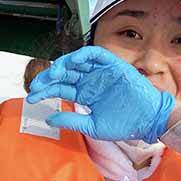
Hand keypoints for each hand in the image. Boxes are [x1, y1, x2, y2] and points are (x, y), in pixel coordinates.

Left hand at [26, 46, 174, 142]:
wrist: (149, 121)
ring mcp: (101, 72)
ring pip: (76, 62)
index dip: (45, 91)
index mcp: (85, 94)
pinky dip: (82, 55)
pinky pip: (95, 54)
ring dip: (62, 65)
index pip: (60, 88)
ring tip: (52, 74)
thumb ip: (71, 121)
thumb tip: (49, 118)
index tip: (31, 97)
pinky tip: (71, 63)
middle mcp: (90, 81)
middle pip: (64, 74)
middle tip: (36, 85)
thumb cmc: (124, 125)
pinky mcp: (113, 65)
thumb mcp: (92, 126)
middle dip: (48, 78)